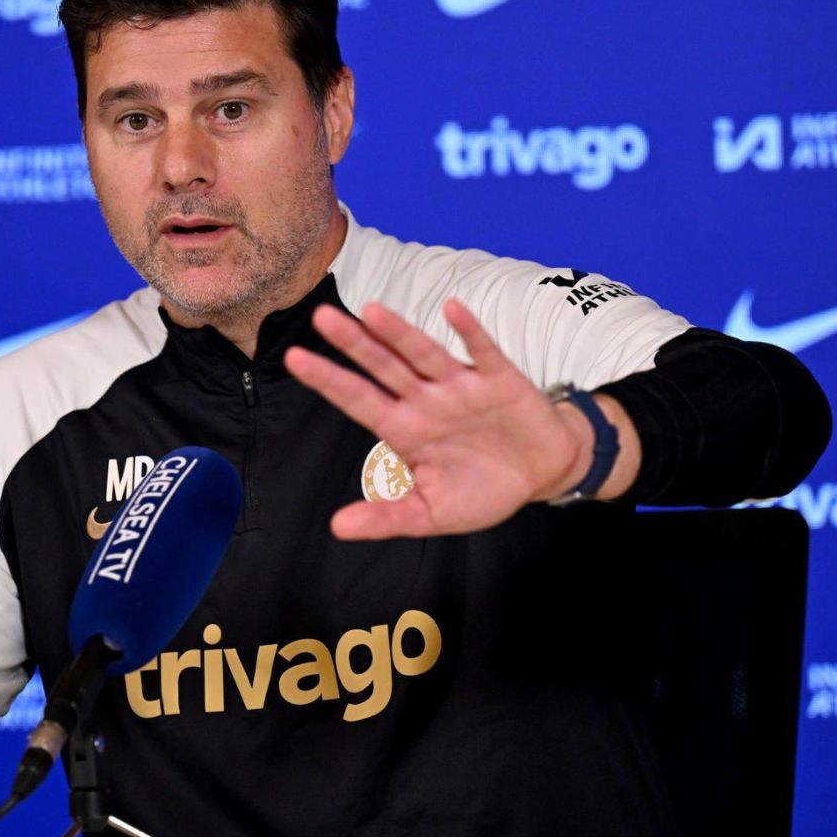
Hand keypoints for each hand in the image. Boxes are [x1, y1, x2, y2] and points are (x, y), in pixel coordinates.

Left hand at [283, 299, 594, 538]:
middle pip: (384, 367)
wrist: (542, 474)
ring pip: (424, 354)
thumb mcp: (432, 513)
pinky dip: (468, 331)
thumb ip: (387, 517)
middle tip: (321, 317)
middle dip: (355, 344)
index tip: (294, 358)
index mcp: (405, 429)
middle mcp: (427, 400)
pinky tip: (451, 309)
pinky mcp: (499, 379)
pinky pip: (481, 351)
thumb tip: (337, 528)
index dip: (328, 380)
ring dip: (400, 334)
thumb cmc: (483, 489)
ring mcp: (461, 387)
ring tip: (372, 312)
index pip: (359, 400)